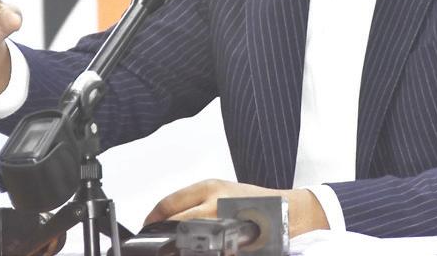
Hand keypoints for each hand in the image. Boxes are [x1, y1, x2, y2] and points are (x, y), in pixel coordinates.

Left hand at [144, 179, 328, 237]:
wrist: (287, 211)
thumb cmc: (256, 202)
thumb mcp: (223, 192)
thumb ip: (196, 202)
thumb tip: (169, 218)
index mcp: (209, 188)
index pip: (168, 204)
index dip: (152, 219)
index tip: (148, 227)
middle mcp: (213, 203)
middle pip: (173, 223)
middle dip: (163, 237)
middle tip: (158, 245)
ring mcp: (221, 223)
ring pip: (186, 239)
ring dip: (178, 246)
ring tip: (176, 249)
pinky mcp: (231, 241)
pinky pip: (206, 250)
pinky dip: (198, 251)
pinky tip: (199, 250)